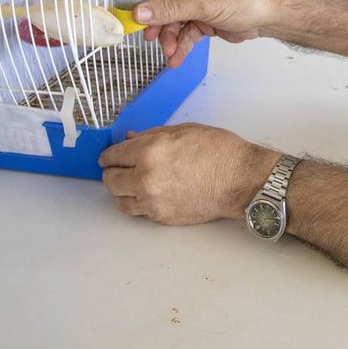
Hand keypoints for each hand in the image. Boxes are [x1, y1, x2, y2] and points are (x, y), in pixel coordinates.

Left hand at [100, 123, 278, 224]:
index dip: (108, 156)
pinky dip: (136, 203)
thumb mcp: (183, 131)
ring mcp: (152, 201)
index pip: (113, 156)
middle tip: (117, 170)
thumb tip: (130, 139)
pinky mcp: (161, 217)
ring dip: (121, 191)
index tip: (108, 157)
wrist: (240, 179)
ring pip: (119, 200)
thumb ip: (151, 135)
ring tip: (129, 185)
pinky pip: (137, 211)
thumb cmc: (217, 150)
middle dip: (111, 173)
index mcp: (149, 151)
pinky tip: (145, 195)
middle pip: (110, 180)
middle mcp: (145, 177)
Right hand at [133, 0, 277, 67]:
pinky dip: (182, 46)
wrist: (268, 18)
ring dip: (171, 39)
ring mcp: (200, 4)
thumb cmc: (241, 0)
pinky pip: (187, 33)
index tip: (138, 20)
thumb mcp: (202, 3)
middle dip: (161, 25)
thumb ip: (170, 9)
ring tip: (169, 53)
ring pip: (176, 22)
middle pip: (166, 6)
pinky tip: (176, 59)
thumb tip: (139, 13)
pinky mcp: (205, 20)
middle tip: (152, 40)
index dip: (149, 3)